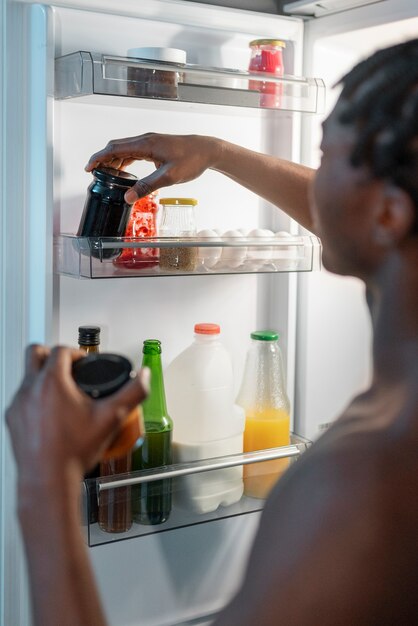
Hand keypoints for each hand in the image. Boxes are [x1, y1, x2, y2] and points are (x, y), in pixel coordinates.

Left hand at [6, 345, 148, 486]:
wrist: (48, 480)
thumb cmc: (73, 452)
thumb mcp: (111, 418)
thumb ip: (133, 393)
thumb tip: (144, 377)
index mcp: (52, 382)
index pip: (60, 350)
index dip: (75, 352)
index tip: (84, 362)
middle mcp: (30, 389)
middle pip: (34, 353)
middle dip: (52, 354)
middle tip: (67, 366)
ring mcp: (17, 404)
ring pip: (27, 376)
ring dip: (42, 377)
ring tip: (61, 392)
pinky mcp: (11, 419)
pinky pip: (21, 397)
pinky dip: (34, 397)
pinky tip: (49, 413)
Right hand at [85, 133, 222, 202]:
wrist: (207, 150)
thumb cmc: (191, 160)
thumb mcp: (169, 177)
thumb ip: (147, 187)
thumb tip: (128, 197)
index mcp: (145, 144)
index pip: (114, 149)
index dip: (99, 158)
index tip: (88, 168)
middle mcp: (145, 140)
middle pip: (116, 147)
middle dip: (103, 159)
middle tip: (94, 174)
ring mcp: (150, 142)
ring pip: (125, 149)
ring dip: (113, 160)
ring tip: (106, 175)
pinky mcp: (155, 146)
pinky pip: (134, 151)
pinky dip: (125, 160)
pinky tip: (124, 171)